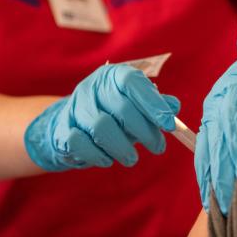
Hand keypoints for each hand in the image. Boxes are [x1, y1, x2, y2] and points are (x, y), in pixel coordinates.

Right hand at [24, 64, 179, 170]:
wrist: (72, 123)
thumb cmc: (112, 113)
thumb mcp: (135, 104)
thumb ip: (155, 104)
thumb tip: (174, 106)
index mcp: (112, 75)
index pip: (133, 83)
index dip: (153, 104)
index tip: (169, 125)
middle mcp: (92, 87)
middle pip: (121, 107)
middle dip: (144, 131)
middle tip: (158, 147)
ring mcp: (75, 108)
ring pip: (101, 127)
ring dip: (122, 147)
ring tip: (132, 158)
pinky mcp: (61, 130)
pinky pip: (79, 143)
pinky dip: (97, 155)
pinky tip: (108, 160)